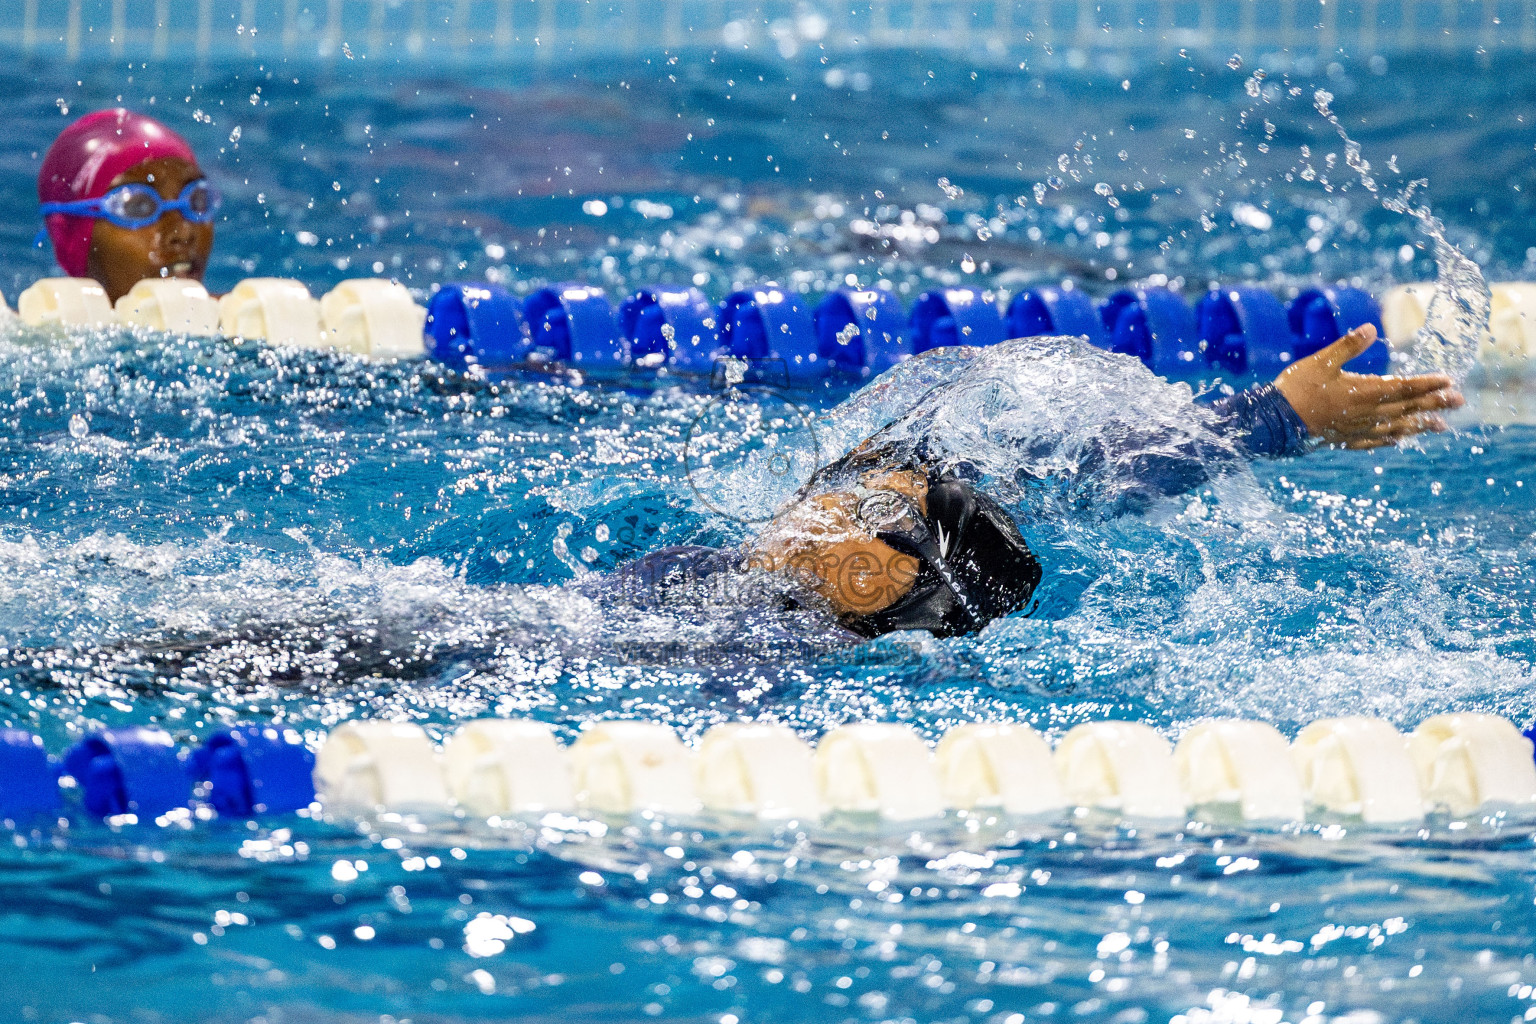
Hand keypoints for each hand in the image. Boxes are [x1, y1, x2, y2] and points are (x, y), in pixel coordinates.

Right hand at [1273, 323, 1463, 449]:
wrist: (1274, 421)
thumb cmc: (1297, 388)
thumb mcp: (1321, 361)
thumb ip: (1348, 346)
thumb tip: (1371, 328)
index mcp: (1364, 392)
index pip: (1404, 387)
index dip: (1428, 384)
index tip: (1448, 381)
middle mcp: (1366, 413)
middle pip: (1407, 408)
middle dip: (1434, 404)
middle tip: (1459, 401)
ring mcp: (1356, 429)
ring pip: (1396, 427)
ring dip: (1420, 425)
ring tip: (1440, 425)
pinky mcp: (1344, 439)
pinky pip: (1374, 441)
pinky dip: (1391, 439)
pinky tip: (1399, 439)